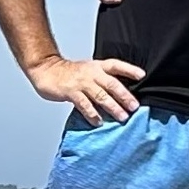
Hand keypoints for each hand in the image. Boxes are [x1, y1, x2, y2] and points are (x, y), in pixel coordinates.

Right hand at [26, 55, 144, 124]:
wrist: (46, 69)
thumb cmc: (70, 73)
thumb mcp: (89, 71)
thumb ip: (103, 80)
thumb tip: (122, 96)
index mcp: (97, 67)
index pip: (116, 66)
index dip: (129, 70)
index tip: (142, 75)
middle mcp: (91, 73)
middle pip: (111, 84)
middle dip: (124, 96)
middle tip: (134, 106)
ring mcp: (81, 82)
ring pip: (100, 95)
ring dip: (112, 107)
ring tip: (122, 117)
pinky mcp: (70, 92)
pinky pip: (84, 104)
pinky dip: (92, 114)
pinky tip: (98, 122)